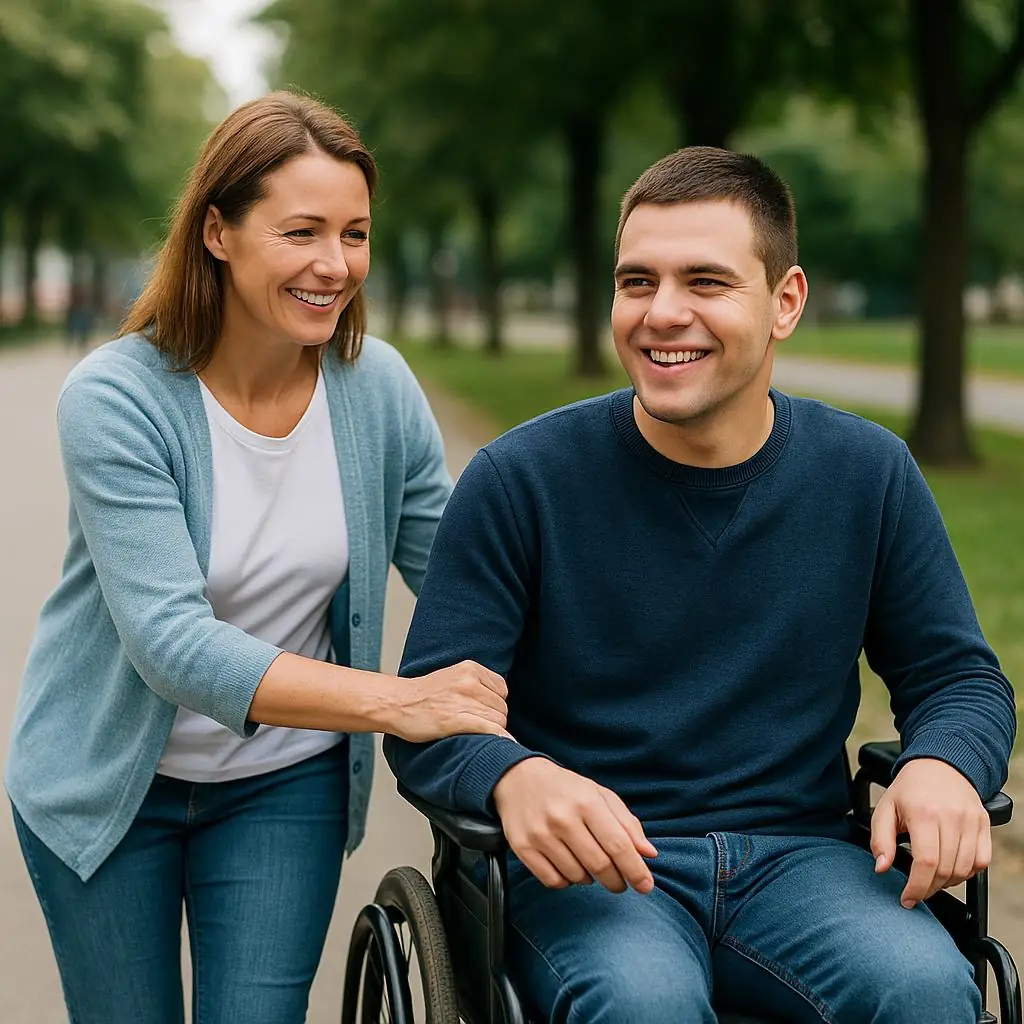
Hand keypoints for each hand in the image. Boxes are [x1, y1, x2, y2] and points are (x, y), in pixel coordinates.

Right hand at [392, 661, 510, 742]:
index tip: (484, 710)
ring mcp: (462, 701)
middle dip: (494, 719)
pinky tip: (500, 743)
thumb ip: (475, 682)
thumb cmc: (422, 695)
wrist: (397, 703)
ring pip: (498, 720)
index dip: (495, 703)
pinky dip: (498, 737)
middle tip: (477, 725)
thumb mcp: (453, 676)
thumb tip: (498, 700)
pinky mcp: (456, 720)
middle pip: (501, 706)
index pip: (502, 689)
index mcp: (469, 669)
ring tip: (475, 733)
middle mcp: (469, 682)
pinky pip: (490, 729)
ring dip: (493, 731)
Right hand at [493, 757, 657, 893]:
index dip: (635, 870)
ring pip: (577, 876)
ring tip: (589, 864)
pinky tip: (569, 867)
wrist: (518, 778)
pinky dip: (567, 881)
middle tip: (620, 882)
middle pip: (600, 865)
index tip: (646, 885)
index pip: (618, 845)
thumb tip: (649, 853)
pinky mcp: (523, 847)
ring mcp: (540, 834)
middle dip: (616, 881)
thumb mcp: (599, 795)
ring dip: (590, 879)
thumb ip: (626, 823)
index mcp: (586, 802)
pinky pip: (553, 881)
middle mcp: (563, 818)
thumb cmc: (565, 788)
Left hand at [870, 757, 990, 907]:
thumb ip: (880, 839)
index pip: (925, 862)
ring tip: (931, 879)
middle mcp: (950, 817)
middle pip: (945, 870)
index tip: (907, 899)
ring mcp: (970, 821)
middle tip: (917, 891)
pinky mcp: (984, 824)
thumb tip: (881, 867)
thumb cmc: (910, 789)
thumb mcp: (885, 808)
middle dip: (929, 888)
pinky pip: (982, 861)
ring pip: (964, 869)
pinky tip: (951, 869)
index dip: (917, 887)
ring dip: (947, 882)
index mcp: (923, 813)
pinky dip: (967, 873)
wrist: (939, 764)